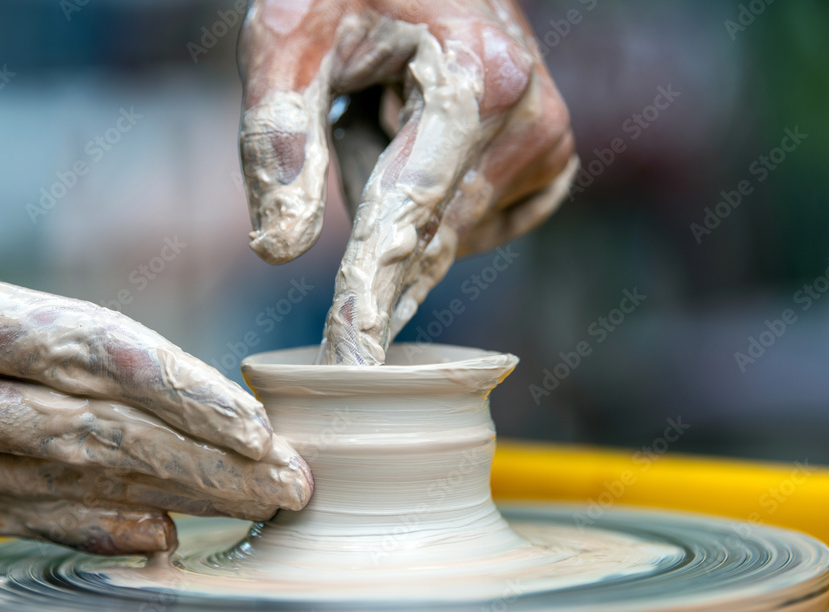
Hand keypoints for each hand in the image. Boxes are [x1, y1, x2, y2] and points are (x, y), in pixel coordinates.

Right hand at [0, 161, 311, 554]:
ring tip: (255, 508)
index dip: (185, 393)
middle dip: (210, 464)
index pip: (91, 354)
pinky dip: (93, 529)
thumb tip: (10, 292)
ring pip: (70, 488)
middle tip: (293, 484)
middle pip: (101, 435)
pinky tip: (158, 536)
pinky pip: (14, 519)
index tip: (259, 423)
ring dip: (175, 500)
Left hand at [238, 0, 576, 363]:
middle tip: (357, 111)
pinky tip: (424, 130)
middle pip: (425, 229)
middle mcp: (531, 118)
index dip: (370, 288)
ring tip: (393, 101)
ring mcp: (549, 144)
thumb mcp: (290, 33)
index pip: (410, 211)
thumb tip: (280, 252)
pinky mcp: (547, 165)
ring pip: (441, 232)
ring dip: (394, 186)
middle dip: (368, 194)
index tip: (350, 361)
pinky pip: (470, 227)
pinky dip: (430, 199)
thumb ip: (279, 133)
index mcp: (478, 79)